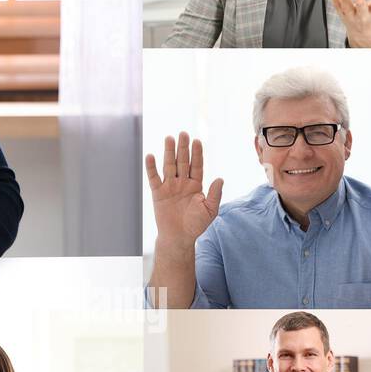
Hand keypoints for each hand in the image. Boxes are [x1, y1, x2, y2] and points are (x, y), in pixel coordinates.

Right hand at [145, 133, 222, 248]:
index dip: (197, 154)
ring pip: (169, 165)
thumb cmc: (196, 225)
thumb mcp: (210, 210)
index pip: (197, 166)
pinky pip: (154, 177)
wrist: (179, 238)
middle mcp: (182, 183)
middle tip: (183, 133)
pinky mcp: (157, 192)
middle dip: (183, 148)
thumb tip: (220, 178)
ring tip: (169, 138)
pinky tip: (150, 155)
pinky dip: (151, 167)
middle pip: (182, 161)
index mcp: (196, 185)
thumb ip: (214, 194)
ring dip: (169, 152)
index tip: (197, 141)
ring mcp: (169, 186)